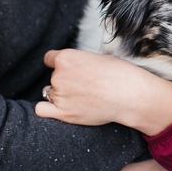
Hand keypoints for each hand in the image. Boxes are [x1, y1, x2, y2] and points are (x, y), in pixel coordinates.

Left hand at [35, 49, 171, 135]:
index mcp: (65, 58)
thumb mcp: (96, 57)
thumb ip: (78, 61)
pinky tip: (56, 109)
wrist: (130, 95)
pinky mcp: (63, 113)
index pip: (49, 58)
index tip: (69, 69)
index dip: (59, 64)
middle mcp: (58, 75)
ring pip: (49, 92)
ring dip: (60, 95)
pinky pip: (41, 110)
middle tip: (84, 86)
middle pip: (53, 77)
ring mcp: (59, 95)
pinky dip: (46, 109)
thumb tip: (73, 65)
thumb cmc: (119, 74)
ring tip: (81, 98)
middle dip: (64, 80)